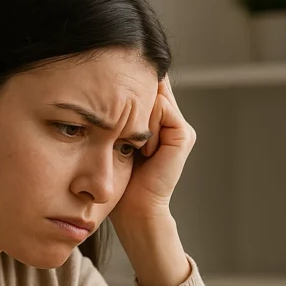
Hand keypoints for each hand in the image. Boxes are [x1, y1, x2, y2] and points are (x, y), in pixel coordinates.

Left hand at [110, 75, 195, 227]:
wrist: (135, 207)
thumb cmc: (119, 176)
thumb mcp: (114, 135)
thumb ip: (119, 110)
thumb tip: (103, 77)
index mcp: (157, 119)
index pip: (145, 83)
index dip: (128, 81)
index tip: (108, 89)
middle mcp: (172, 120)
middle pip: (151, 83)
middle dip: (130, 93)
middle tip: (119, 121)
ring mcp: (180, 126)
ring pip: (153, 93)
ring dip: (137, 114)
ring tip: (134, 144)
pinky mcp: (183, 134)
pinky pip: (160, 107)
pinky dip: (146, 124)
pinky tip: (144, 149)